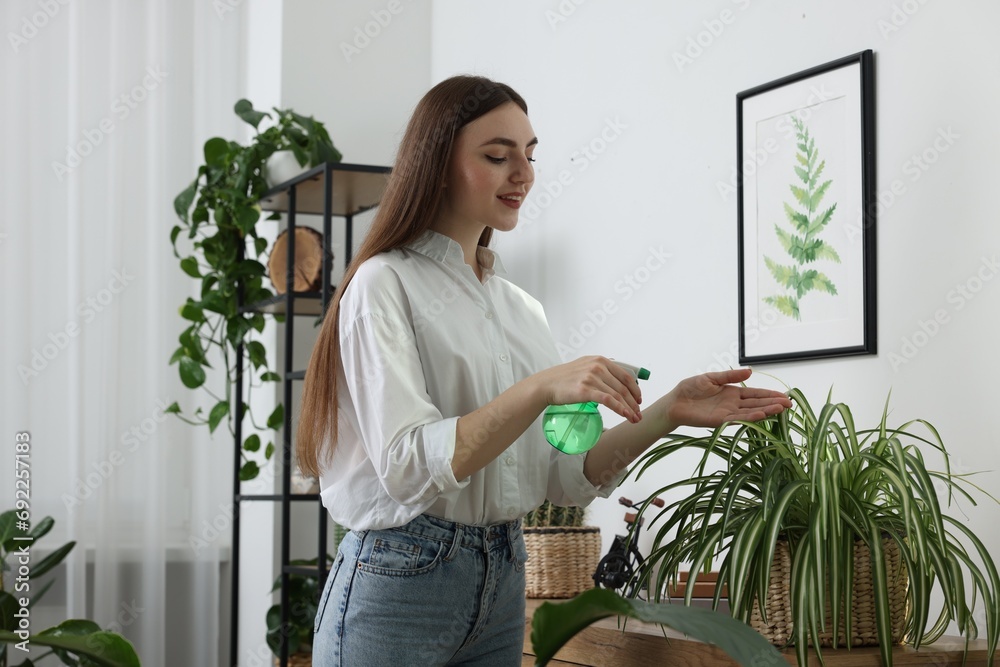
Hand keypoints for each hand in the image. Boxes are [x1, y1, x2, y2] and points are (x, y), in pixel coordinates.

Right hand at [536, 356, 642, 423]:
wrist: (546, 384)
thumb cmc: (564, 378)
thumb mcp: (584, 365)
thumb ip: (600, 368)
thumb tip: (615, 379)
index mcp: (600, 360)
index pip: (626, 375)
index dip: (635, 389)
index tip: (638, 400)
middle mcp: (598, 367)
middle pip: (623, 387)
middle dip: (634, 403)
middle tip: (638, 414)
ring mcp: (592, 378)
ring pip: (618, 395)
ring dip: (629, 409)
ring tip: (634, 419)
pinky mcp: (586, 390)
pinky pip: (608, 400)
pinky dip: (620, 409)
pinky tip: (625, 415)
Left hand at [663, 368, 790, 428]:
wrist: (675, 401)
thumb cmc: (691, 389)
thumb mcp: (712, 377)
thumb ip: (730, 376)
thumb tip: (750, 372)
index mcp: (732, 393)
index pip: (755, 394)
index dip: (770, 395)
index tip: (785, 396)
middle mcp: (733, 405)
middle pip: (757, 404)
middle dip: (773, 404)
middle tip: (790, 404)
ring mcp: (728, 413)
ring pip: (751, 412)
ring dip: (766, 410)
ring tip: (781, 409)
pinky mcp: (719, 421)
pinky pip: (737, 419)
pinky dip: (749, 417)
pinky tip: (761, 414)